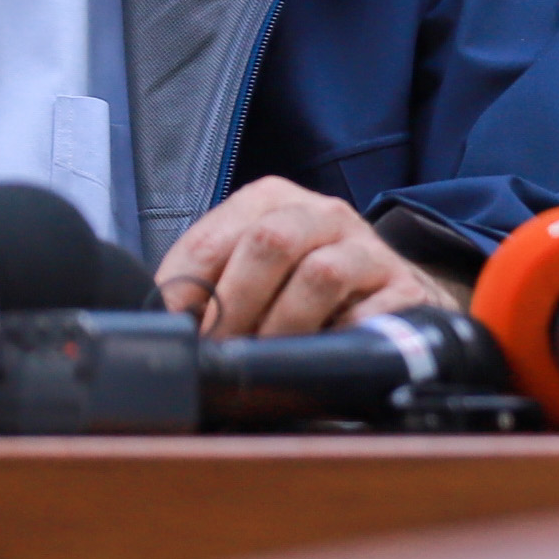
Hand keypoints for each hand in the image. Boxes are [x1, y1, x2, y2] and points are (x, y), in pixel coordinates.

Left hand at [152, 177, 460, 336]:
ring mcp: (366, 247)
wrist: (387, 290)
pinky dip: (337, 339)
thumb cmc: (300, 284)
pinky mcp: (402, 286)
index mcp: (271, 200)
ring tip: (268, 358)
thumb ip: (206, 283)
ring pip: (320, 273)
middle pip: (270, 242)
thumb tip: (156, 325)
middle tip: (223, 350)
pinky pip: (368, 313)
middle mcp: (321, 212)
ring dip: (284, 327)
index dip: (186, 291)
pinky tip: (321, 354)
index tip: (176, 332)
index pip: (213, 239)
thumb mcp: (251, 269)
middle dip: (236, 307)